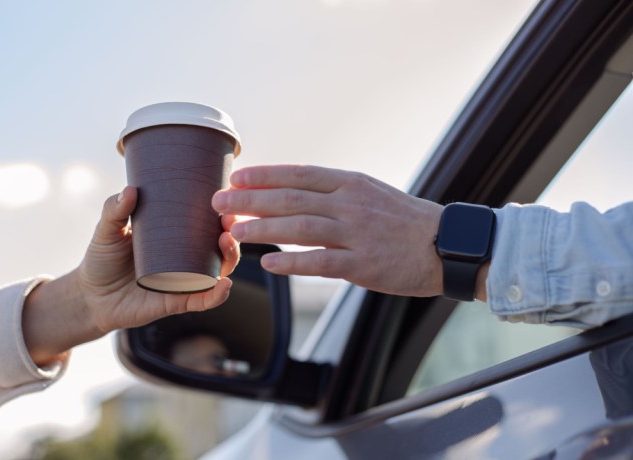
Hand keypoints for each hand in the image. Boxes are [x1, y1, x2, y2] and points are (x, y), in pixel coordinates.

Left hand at [23, 186, 238, 364]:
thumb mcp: (107, 230)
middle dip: (231, 233)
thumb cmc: (101, 259)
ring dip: (229, 258)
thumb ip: (115, 209)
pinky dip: (216, 295)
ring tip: (225, 244)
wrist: (89, 297)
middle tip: (228, 221)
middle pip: (219, 246)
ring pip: (217, 271)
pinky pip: (202, 300)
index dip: (221, 213)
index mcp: (174, 237)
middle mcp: (184, 258)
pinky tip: (224, 285)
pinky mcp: (176, 302)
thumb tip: (131, 190)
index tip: (226, 200)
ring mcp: (182, 280)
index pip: (205, 223)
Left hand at [212, 165, 443, 296]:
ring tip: (234, 232)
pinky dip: (293, 264)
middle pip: (291, 198)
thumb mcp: (370, 193)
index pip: (299, 174)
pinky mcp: (364, 264)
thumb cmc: (404, 220)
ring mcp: (356, 233)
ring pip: (300, 228)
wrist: (447, 245)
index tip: (236, 177)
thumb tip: (293, 191)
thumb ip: (334, 192)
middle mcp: (350, 203)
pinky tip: (268, 265)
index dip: (264, 175)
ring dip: (263, 230)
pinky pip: (321, 263)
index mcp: (350, 183)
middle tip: (218, 202)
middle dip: (250, 200)